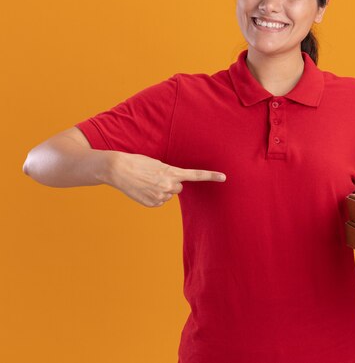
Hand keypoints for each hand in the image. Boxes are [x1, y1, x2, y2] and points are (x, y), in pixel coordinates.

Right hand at [106, 152, 225, 206]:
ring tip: (146, 182)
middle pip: (178, 188)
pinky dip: (153, 196)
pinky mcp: (152, 203)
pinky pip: (159, 201)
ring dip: (160, 189)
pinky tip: (143, 189)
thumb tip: (175, 186)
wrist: (119, 169)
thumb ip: (170, 174)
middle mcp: (169, 186)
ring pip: (168, 195)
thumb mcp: (158, 164)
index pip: (196, 175)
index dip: (211, 176)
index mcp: (172, 172)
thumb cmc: (138, 163)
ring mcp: (161, 196)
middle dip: (170, 183)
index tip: (224, 177)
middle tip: (155, 177)